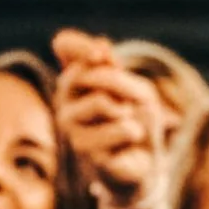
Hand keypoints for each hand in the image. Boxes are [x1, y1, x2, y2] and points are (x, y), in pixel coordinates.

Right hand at [51, 27, 168, 208]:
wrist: (144, 163)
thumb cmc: (137, 120)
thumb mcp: (137, 89)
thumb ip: (117, 71)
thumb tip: (101, 49)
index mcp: (76, 79)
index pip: (65, 44)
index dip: (79, 44)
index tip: (102, 53)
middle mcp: (65, 102)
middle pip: (85, 73)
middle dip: (120, 84)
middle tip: (131, 102)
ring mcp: (70, 128)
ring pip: (102, 102)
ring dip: (128, 111)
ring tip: (128, 124)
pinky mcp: (84, 151)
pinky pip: (122, 129)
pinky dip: (135, 132)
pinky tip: (128, 144)